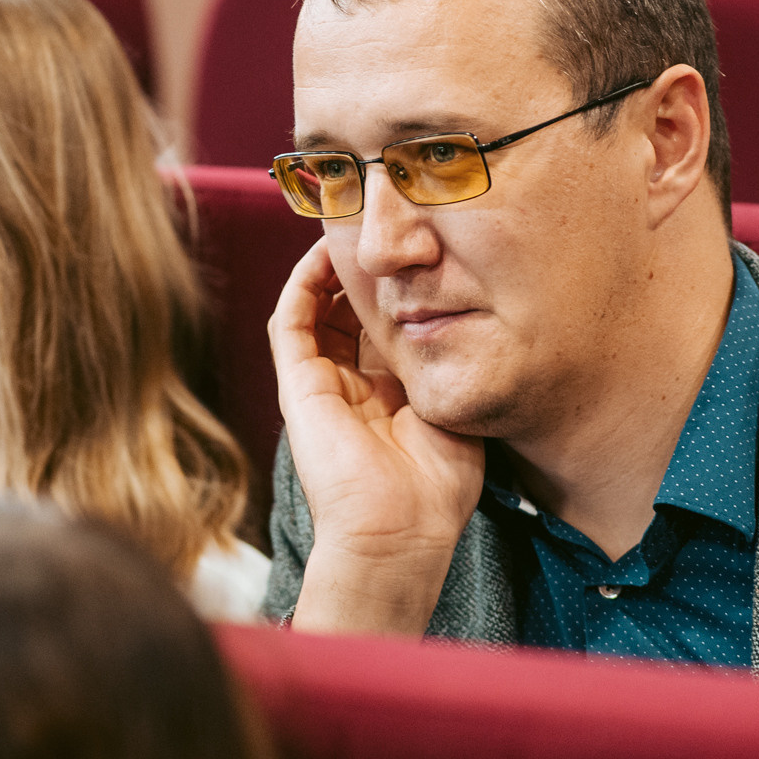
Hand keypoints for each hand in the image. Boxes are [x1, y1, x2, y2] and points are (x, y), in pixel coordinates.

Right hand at [269, 239, 485, 634]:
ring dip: (330, 268)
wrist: (399, 531)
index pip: (387, 327)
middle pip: (349, 312)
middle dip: (365, 270)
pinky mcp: (296, 386)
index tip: (419, 250)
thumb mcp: (455, 407)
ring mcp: (320, 385)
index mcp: (389, 394)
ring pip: (316, 309)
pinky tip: (325, 253)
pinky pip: (289, 321)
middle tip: (383, 227)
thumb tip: (469, 316)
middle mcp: (351, 385)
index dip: (399, 288)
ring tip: (351, 227)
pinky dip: (303, 283)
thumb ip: (452, 364)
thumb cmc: (436, 487)